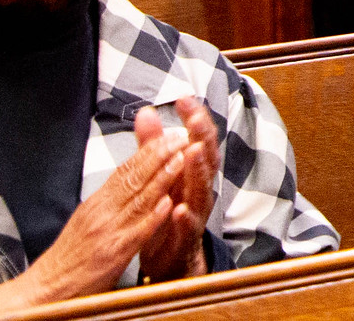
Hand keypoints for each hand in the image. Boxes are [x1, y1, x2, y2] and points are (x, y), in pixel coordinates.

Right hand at [0, 121, 189, 309]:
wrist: (46, 289)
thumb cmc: (69, 257)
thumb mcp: (87, 218)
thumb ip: (109, 197)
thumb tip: (128, 175)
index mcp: (96, 203)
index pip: (124, 170)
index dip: (148, 150)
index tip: (167, 134)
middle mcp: (102, 213)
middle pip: (133, 178)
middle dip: (159, 154)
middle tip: (180, 136)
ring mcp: (109, 232)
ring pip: (139, 199)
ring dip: (162, 177)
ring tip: (180, 158)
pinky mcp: (115, 254)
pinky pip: (138, 232)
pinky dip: (154, 216)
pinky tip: (168, 202)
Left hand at [132, 100, 220, 283]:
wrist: (172, 256)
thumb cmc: (168, 209)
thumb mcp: (161, 174)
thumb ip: (153, 145)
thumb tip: (145, 111)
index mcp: (193, 170)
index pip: (198, 137)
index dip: (194, 118)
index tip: (184, 98)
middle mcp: (200, 187)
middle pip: (207, 157)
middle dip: (203, 137)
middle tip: (195, 120)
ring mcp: (197, 211)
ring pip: (202, 188)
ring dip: (198, 170)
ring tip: (193, 152)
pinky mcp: (187, 237)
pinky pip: (189, 226)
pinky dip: (186, 218)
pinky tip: (180, 209)